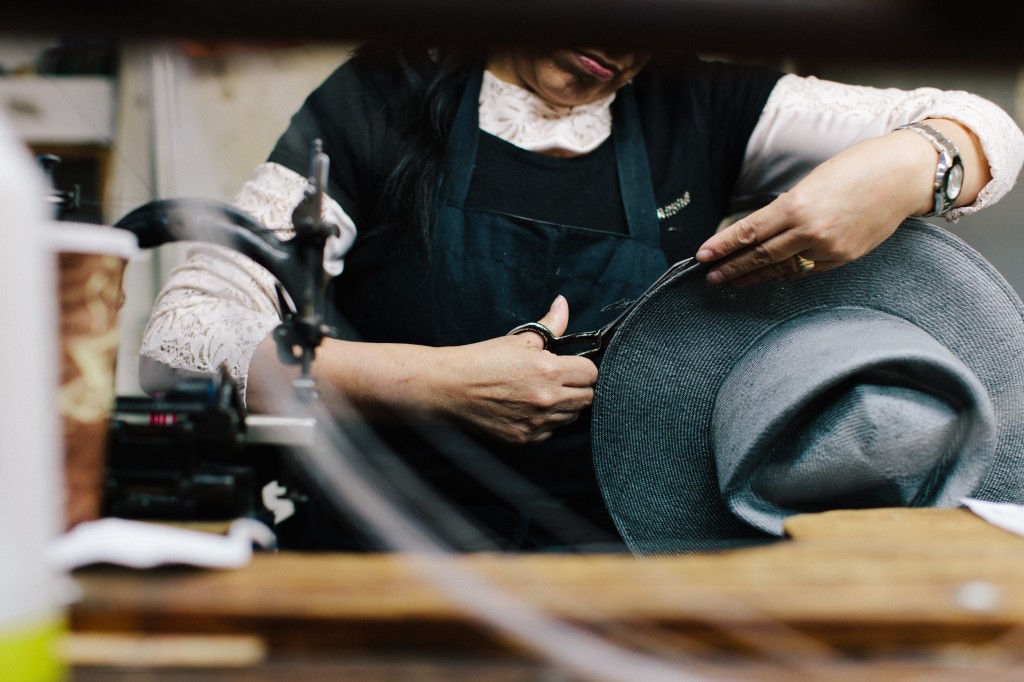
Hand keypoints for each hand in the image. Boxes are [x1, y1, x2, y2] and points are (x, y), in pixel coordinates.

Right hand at [437, 295, 598, 443]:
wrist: (449, 388)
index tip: (572, 365)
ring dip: (565, 405)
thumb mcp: (518, 338)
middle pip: (588, 398)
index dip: (583, 367)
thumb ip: (550, 325)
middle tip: (562, 379)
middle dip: (579, 387)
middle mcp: (547, 399)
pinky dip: (546, 422)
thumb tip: (563, 304)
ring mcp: (537, 422)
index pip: (591, 373)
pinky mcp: (525, 438)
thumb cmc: (481, 360)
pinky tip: (529, 408)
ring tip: (544, 393)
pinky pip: (551, 432)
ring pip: (572, 417)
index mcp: (549, 370)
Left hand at [694, 126, 960, 285]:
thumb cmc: (857, 168)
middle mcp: (810, 231)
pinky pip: (806, 271)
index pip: (749, 232)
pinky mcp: (843, 258)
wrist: (904, 175)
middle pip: (760, 255)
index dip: (723, 245)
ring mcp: (828, 248)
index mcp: (797, 206)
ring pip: (781, 267)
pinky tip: (769, 275)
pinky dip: (785, 274)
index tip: (702, 254)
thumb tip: (763, 229)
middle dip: (731, 267)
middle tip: (710, 275)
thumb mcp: (812, 182)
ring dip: (753, 276)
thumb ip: (787, 208)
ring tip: (731, 281)